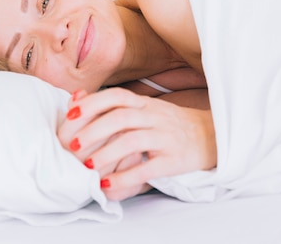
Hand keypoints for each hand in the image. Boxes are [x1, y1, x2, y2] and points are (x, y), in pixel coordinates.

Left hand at [57, 87, 215, 200]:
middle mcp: (155, 117)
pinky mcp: (174, 160)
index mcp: (145, 104)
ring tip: (88, 166)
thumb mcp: (144, 109)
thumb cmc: (168, 124)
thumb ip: (113, 105)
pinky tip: (108, 184)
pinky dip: (126, 177)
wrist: (210, 136)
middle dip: (93, 131)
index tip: (70, 115)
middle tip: (73, 145)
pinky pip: (148, 168)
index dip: (92, 103)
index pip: (116, 96)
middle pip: (121, 118)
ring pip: (133, 141)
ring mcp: (166, 138)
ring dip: (107, 154)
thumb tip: (77, 99)